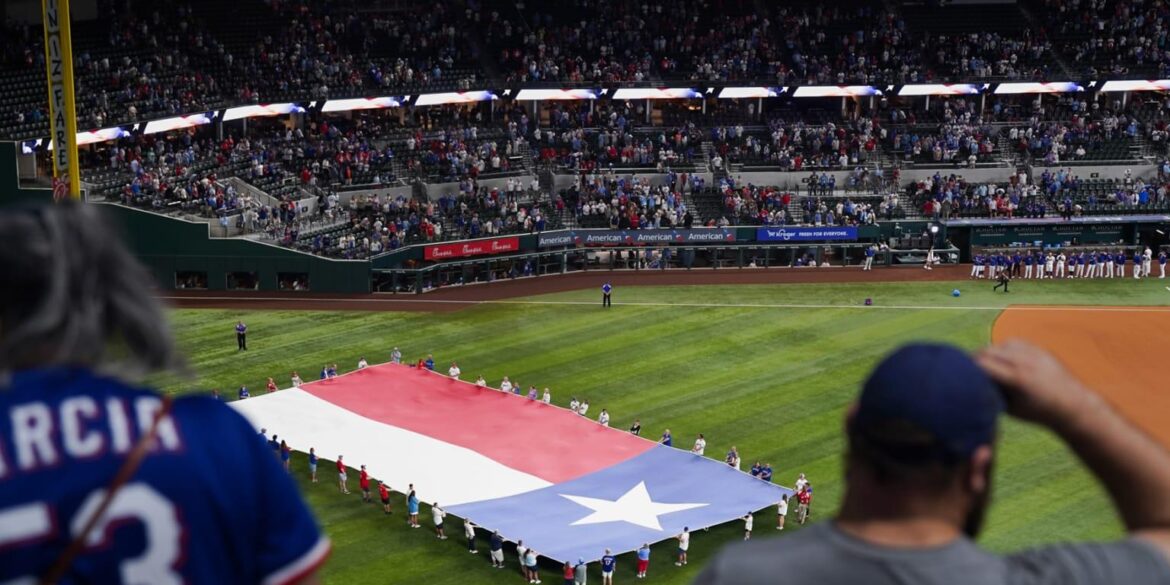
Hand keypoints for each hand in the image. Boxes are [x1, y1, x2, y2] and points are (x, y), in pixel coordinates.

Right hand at [975, 339, 1102, 427]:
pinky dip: (1004, 350)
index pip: (981, 363)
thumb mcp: (1010, 408)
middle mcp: (1024, 362)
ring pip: (999, 345)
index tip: (961, 376)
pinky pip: (1013, 343)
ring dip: (990, 354)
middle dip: (976, 359)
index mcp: (1016, 379)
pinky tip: (1003, 361)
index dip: (968, 368)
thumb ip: (991, 392)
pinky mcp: (1039, 349)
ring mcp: (1033, 353)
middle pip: (987, 351)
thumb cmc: (1037, 412)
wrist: (1073, 405)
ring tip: (987, 366)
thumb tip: (970, 382)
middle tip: (969, 370)